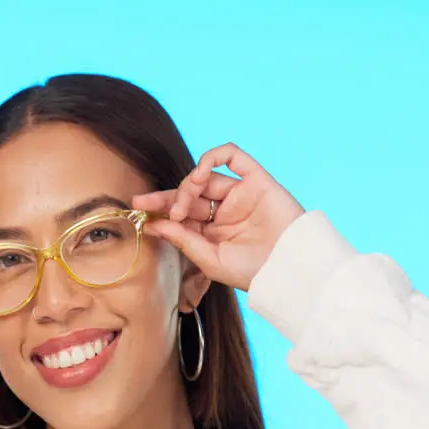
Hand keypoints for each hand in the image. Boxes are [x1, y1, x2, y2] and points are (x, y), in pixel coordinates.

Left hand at [132, 143, 304, 291]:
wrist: (290, 268)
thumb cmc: (252, 272)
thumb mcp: (209, 259)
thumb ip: (182, 239)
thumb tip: (153, 225)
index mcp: (213, 232)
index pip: (181, 214)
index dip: (160, 210)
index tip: (139, 210)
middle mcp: (224, 211)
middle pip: (189, 194)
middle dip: (165, 197)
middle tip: (146, 203)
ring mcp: (240, 194)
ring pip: (206, 177)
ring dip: (188, 184)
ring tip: (182, 203)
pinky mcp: (256, 180)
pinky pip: (233, 157)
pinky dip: (213, 156)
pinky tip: (200, 172)